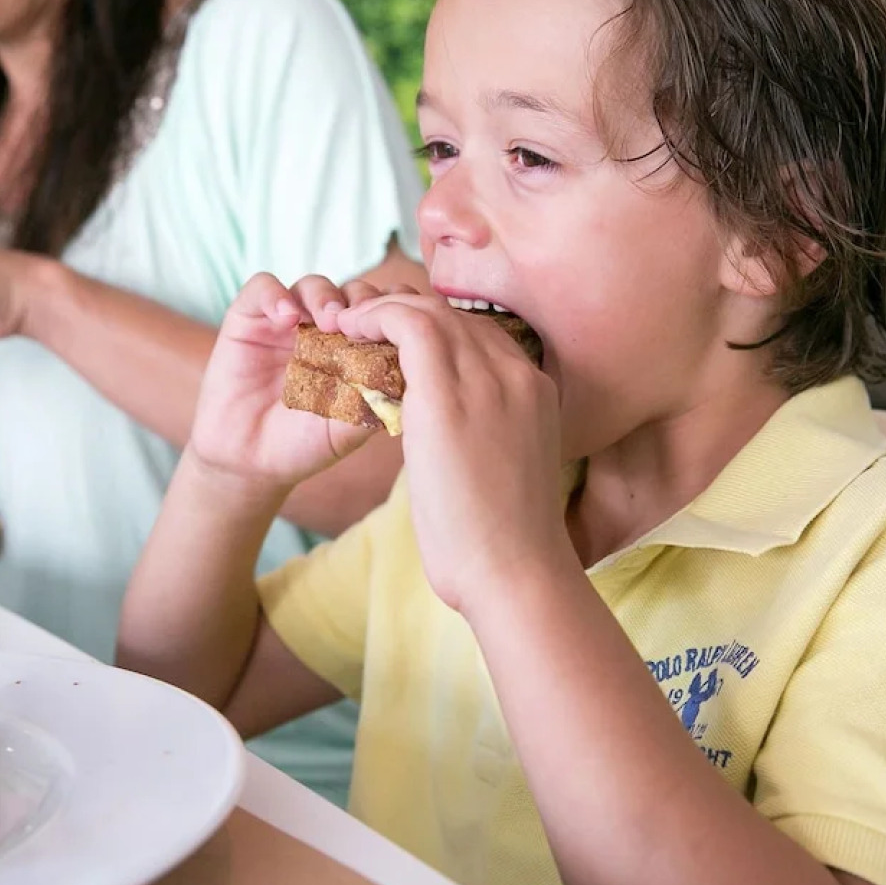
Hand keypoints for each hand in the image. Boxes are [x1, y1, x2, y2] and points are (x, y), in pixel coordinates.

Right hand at [186, 272, 396, 492]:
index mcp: (356, 350)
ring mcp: (287, 321)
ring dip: (326, 297)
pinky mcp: (249, 318)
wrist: (248, 461)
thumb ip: (376, 398)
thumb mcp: (349, 426)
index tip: (396, 331)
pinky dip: (277, 295)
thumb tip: (410, 369)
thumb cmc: (303, 445)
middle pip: (354, 292)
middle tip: (362, 326)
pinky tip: (286, 319)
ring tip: (328, 321)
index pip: (385, 310)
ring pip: (314, 285)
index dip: (394, 310)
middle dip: (364, 302)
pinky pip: (263, 286)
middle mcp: (324, 330)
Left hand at [336, 297, 569, 613]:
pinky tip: (348, 332)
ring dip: (383, 310)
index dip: (436, 331)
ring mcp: (487, 381)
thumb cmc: (506, 543)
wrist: (517, 573)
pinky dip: (373, 319)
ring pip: (429, 311)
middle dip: (405, 312)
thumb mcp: (508, 470)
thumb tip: (455, 441)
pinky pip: (407, 326)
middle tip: (362, 325)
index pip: (482, 335)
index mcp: (537, 391)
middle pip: (455, 316)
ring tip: (347, 325)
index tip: (397, 345)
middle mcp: (517, 374)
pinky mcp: (446, 397)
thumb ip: (490, 437)